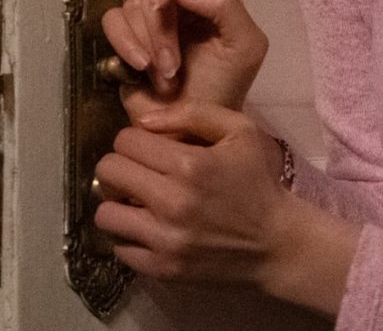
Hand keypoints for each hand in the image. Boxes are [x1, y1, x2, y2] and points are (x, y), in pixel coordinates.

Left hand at [94, 101, 355, 310]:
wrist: (277, 245)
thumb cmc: (258, 184)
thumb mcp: (242, 132)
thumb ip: (194, 113)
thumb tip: (145, 120)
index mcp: (190, 165)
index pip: (125, 141)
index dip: (133, 140)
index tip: (148, 148)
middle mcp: (172, 203)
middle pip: (107, 172)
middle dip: (119, 167)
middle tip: (137, 173)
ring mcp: (165, 240)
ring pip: (104, 214)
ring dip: (117, 204)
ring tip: (137, 203)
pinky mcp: (162, 269)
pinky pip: (119, 248)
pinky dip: (128, 237)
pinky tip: (148, 230)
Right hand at [100, 0, 267, 112]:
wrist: (190, 128)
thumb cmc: (223, 88)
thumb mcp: (245, 47)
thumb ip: (227, 7)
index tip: (161, 4)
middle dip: (159, 26)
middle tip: (171, 66)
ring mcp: (151, 13)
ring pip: (132, 3)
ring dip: (147, 45)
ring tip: (165, 78)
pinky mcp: (126, 33)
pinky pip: (112, 20)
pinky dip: (124, 44)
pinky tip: (139, 69)